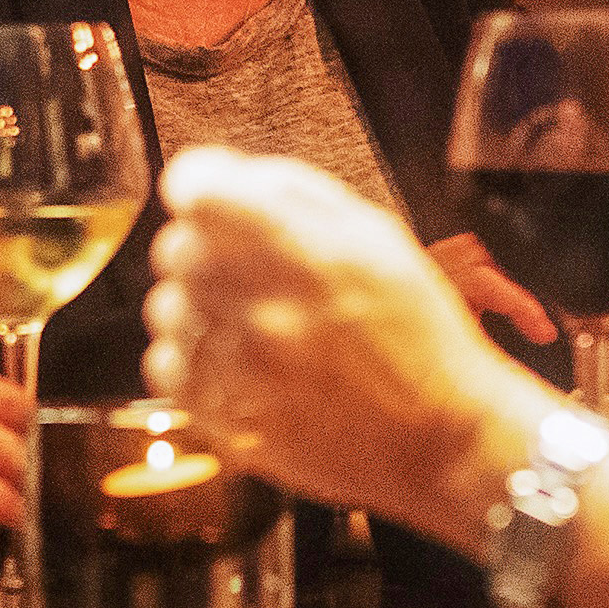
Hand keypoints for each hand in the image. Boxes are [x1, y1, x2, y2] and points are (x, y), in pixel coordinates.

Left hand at [146, 147, 537, 531]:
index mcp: (299, 246)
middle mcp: (258, 303)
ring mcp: (237, 366)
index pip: (195, 187)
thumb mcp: (376, 234)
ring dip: (200, 305)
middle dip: (209, 247)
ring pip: (168, 308)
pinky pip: (168, 366)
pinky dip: (193, 358)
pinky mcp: (224, 419)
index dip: (205, 184)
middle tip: (255, 270)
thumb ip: (294, 192)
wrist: (440, 434)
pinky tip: (241, 361)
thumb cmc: (418, 333)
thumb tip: (231, 173)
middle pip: (175, 246)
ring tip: (256, 322)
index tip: (217, 197)